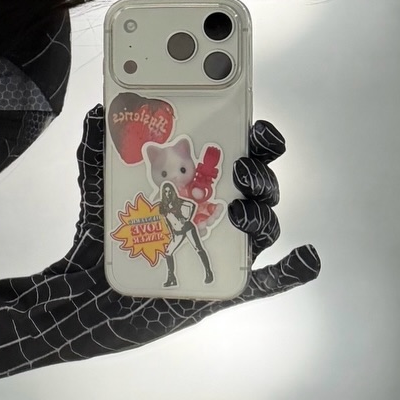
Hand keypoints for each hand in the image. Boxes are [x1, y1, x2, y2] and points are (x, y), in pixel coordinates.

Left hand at [66, 107, 318, 307]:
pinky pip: (271, 279)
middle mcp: (223, 209)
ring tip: (240, 212)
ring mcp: (229, 248)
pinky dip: (295, 268)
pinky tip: (308, 257)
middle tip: (240, 170)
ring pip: (264, 224)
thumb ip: (102, 144)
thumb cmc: (105, 231)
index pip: (242, 148)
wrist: (91, 291)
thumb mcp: (100, 182)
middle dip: (259, 173)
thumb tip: (102, 109)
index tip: (255, 127)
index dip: (259, 135)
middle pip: (260, 184)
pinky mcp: (229, 286)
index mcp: (201, 178)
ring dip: (262, 214)